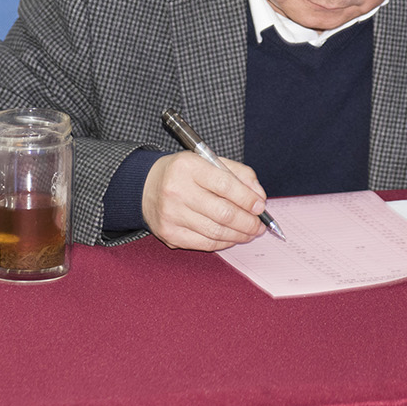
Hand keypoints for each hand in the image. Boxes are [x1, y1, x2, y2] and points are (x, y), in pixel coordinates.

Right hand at [140, 152, 266, 250]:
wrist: (146, 186)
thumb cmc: (184, 173)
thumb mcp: (208, 161)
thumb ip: (238, 174)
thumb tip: (259, 197)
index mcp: (188, 167)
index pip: (225, 185)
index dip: (247, 198)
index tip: (260, 206)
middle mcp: (176, 190)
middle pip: (222, 212)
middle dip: (247, 222)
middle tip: (259, 225)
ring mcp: (171, 215)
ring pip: (215, 231)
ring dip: (239, 235)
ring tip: (251, 232)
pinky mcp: (169, 234)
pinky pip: (204, 243)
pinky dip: (224, 243)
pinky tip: (232, 238)